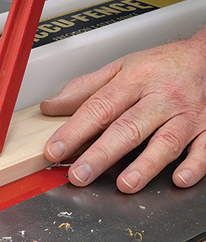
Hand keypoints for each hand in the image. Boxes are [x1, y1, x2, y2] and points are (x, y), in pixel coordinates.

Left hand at [40, 24, 205, 192]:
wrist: (205, 57)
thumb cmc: (160, 65)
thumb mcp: (119, 68)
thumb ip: (83, 88)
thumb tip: (51, 107)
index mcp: (134, 81)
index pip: (98, 108)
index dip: (74, 131)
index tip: (55, 149)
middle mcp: (160, 98)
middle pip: (128, 128)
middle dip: (101, 154)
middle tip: (79, 174)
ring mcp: (186, 114)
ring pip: (165, 142)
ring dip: (145, 165)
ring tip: (123, 185)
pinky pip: (204, 149)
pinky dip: (194, 165)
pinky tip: (179, 178)